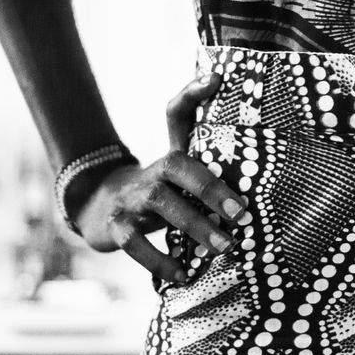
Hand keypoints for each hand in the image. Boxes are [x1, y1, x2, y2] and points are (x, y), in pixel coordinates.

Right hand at [74, 72, 248, 282]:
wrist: (99, 208)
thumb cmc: (160, 191)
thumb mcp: (183, 175)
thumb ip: (214, 167)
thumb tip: (255, 154)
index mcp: (172, 154)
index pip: (177, 112)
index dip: (192, 92)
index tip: (216, 78)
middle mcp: (153, 171)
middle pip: (178, 165)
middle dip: (211, 187)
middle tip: (242, 213)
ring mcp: (132, 197)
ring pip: (161, 204)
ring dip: (194, 226)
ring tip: (224, 247)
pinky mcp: (116, 226)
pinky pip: (136, 243)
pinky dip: (160, 260)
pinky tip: (183, 276)